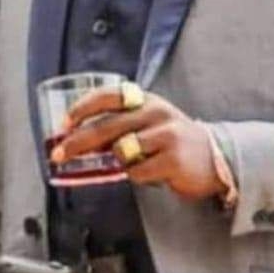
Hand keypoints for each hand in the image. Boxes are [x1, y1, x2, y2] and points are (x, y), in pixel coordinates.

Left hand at [52, 88, 224, 201]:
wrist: (215, 157)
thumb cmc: (172, 140)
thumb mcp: (148, 123)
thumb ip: (118, 127)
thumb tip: (77, 140)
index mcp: (145, 99)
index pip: (108, 96)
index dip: (82, 108)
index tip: (64, 124)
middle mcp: (155, 112)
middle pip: (106, 127)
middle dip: (77, 142)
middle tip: (58, 155)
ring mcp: (165, 135)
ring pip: (120, 151)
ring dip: (117, 162)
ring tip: (133, 163)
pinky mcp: (172, 159)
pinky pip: (136, 172)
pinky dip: (136, 176)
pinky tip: (151, 172)